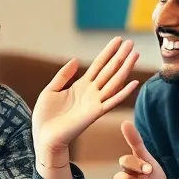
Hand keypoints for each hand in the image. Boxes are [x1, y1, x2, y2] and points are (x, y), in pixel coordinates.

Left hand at [31, 37, 139, 156]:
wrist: (44, 137)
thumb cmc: (46, 117)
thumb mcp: (51, 90)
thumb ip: (64, 75)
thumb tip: (76, 60)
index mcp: (81, 86)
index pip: (98, 65)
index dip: (108, 52)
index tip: (118, 40)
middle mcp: (91, 92)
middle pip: (109, 70)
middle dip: (120, 56)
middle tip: (131, 42)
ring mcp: (94, 102)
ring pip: (114, 82)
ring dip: (125, 69)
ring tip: (135, 55)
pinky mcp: (94, 114)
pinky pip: (112, 101)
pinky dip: (123, 93)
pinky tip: (134, 82)